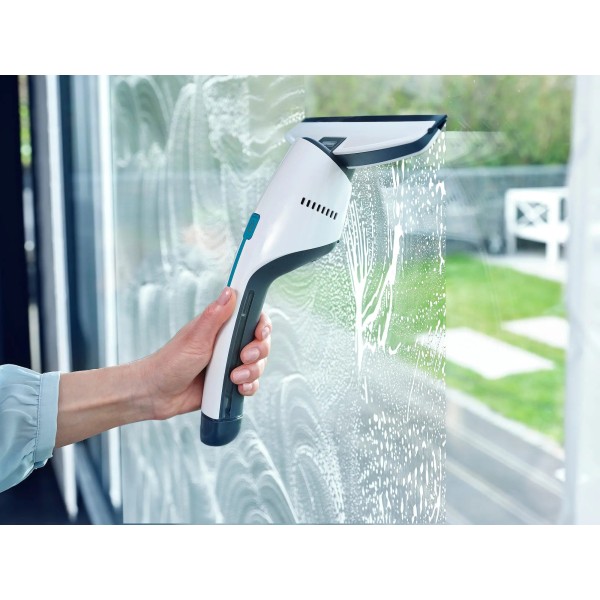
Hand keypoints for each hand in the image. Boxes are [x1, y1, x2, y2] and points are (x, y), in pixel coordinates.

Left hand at [56, 287, 269, 446]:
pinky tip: (237, 388)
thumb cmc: (169, 362)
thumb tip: (230, 291)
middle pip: (260, 342)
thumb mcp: (195, 337)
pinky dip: (249, 386)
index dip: (262, 325)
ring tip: (234, 377)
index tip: (260, 333)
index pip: (252, 318)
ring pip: (258, 365)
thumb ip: (215, 315)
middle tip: (243, 357)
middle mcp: (228, 344)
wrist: (156, 394)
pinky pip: (251, 384)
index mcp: (221, 327)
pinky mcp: (229, 383)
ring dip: (252, 371)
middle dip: (258, 351)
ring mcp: (230, 364)